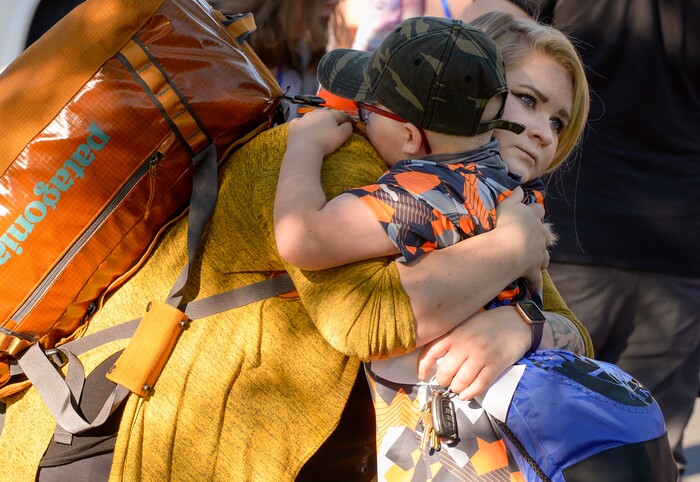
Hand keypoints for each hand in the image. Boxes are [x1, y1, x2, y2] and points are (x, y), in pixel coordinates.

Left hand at [286, 108, 354, 157]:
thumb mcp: (342, 135)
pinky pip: (299, 120)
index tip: (353, 124)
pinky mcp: (295, 125)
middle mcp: (317, 113)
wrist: (304, 149)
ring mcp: (304, 118)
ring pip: (313, 113)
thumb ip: (348, 128)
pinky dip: (303, 122)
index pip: (342, 114)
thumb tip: (349, 124)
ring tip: (321, 122)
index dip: (349, 119)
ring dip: (318, 117)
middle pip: (327, 111)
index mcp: (330, 115)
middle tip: (337, 121)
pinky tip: (304, 125)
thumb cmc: (325, 142)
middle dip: (333, 115)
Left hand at [416, 306, 530, 399]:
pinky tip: (466, 395)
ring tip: (457, 388)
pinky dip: (470, 393)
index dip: (423, 366)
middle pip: (445, 371)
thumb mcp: (465, 324)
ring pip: (461, 381)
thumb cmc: (488, 324)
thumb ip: (451, 338)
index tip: (423, 376)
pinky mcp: (496, 364)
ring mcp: (481, 355)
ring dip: (457, 389)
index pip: (431, 351)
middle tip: (446, 382)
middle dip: (443, 381)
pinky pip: (479, 384)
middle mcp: (466, 344)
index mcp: (455, 333)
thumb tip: (434, 359)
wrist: (517, 322)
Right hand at [495, 187, 547, 285]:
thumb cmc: (504, 224)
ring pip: (544, 255)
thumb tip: (519, 187)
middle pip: (546, 233)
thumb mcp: (506, 204)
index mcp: (531, 217)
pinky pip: (536, 276)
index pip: (538, 210)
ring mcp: (538, 252)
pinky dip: (536, 281)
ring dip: (542, 257)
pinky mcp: (533, 267)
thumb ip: (513, 195)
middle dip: (543, 234)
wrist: (508, 248)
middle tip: (534, 237)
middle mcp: (539, 234)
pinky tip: (535, 286)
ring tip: (537, 260)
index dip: (535, 210)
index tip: (531, 211)